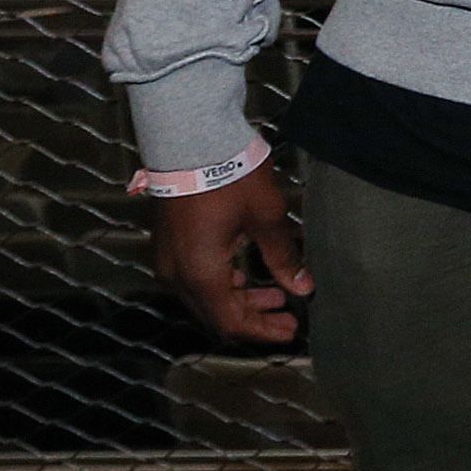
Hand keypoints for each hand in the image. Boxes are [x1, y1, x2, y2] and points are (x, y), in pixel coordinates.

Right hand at [148, 162, 312, 345]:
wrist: (191, 139)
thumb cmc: (231, 176)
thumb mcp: (266, 217)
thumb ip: (283, 256)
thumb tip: (303, 287)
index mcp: (200, 274)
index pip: (231, 321)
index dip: (261, 331)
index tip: (290, 331)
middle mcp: (177, 274)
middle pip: (214, 313)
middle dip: (252, 317)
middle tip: (287, 315)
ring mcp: (168, 258)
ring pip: (204, 295)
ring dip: (238, 298)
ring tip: (275, 292)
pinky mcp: (168, 242)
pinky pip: (195, 275)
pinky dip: (222, 281)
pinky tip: (246, 271)